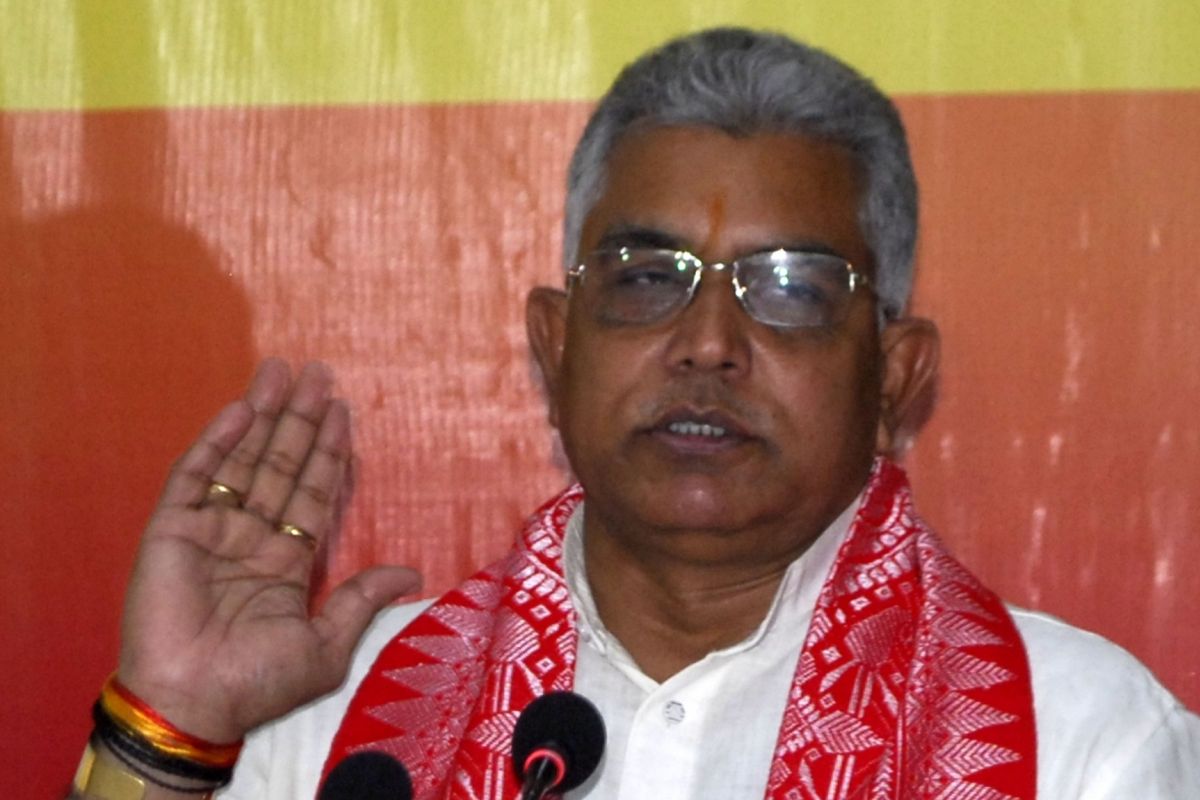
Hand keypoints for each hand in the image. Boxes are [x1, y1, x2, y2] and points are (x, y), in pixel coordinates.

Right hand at [116, 358, 420, 742]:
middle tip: (319, 373)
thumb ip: (361, 600)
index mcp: (286, 563)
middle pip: (282, 465)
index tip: (344, 412)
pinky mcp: (173, 528)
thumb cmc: (257, 684)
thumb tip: (411, 571)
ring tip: (284, 372)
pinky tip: (243, 409)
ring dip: (265, 415)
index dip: (328, 453)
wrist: (193, 703)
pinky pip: (197, 476)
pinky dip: (218, 441)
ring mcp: (212, 529)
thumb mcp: (327, 645)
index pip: (312, 493)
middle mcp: (251, 538)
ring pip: (244, 460)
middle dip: (301, 420)